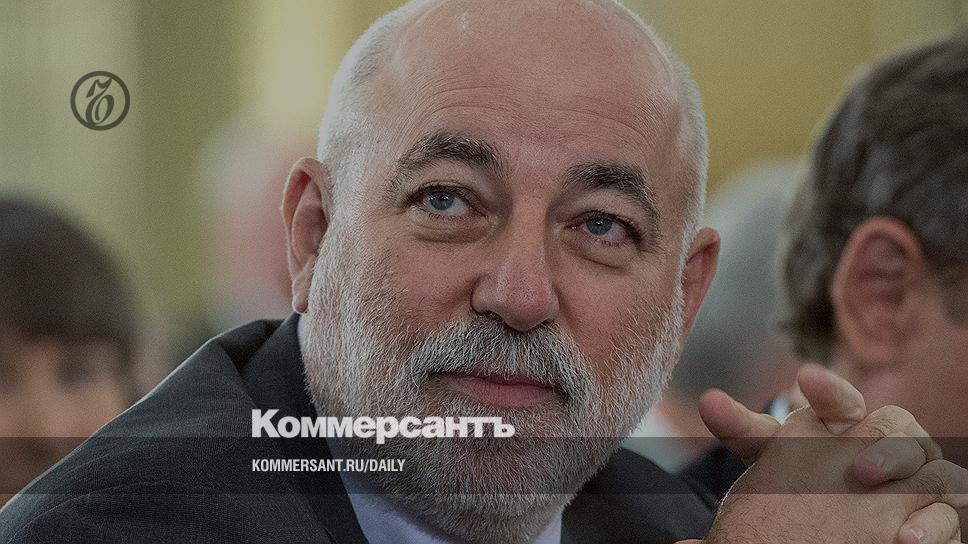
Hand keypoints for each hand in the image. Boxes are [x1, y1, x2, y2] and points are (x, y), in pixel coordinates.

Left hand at [699, 364, 967, 542]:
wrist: (833, 516)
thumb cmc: (801, 475)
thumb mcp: (770, 455)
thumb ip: (742, 428)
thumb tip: (708, 400)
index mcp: (844, 421)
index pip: (839, 400)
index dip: (827, 389)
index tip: (805, 378)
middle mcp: (888, 440)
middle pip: (896, 425)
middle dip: (881, 441)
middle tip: (857, 467)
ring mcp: (918, 475)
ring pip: (931, 463)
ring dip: (908, 473)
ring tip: (880, 492)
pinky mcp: (939, 512)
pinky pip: (950, 509)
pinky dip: (934, 524)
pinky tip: (907, 538)